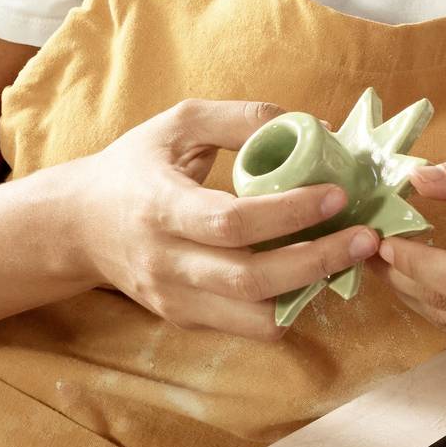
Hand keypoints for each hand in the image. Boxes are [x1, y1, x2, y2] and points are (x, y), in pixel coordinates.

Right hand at [72, 100, 382, 341]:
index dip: (289, 212)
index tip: (336, 195)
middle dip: (317, 261)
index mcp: (160, 208)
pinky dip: (288, 305)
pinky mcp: (185, 320)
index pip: (231, 222)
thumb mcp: (178, 124)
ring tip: (346, 257)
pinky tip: (312, 273)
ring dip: (309, 291)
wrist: (79, 225)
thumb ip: (240, 119)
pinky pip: (247, 326)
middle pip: (250, 281)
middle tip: (366, 238)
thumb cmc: (135, 166)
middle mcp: (165, 263)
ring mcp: (174, 300)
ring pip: (255, 318)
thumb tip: (309, 126)